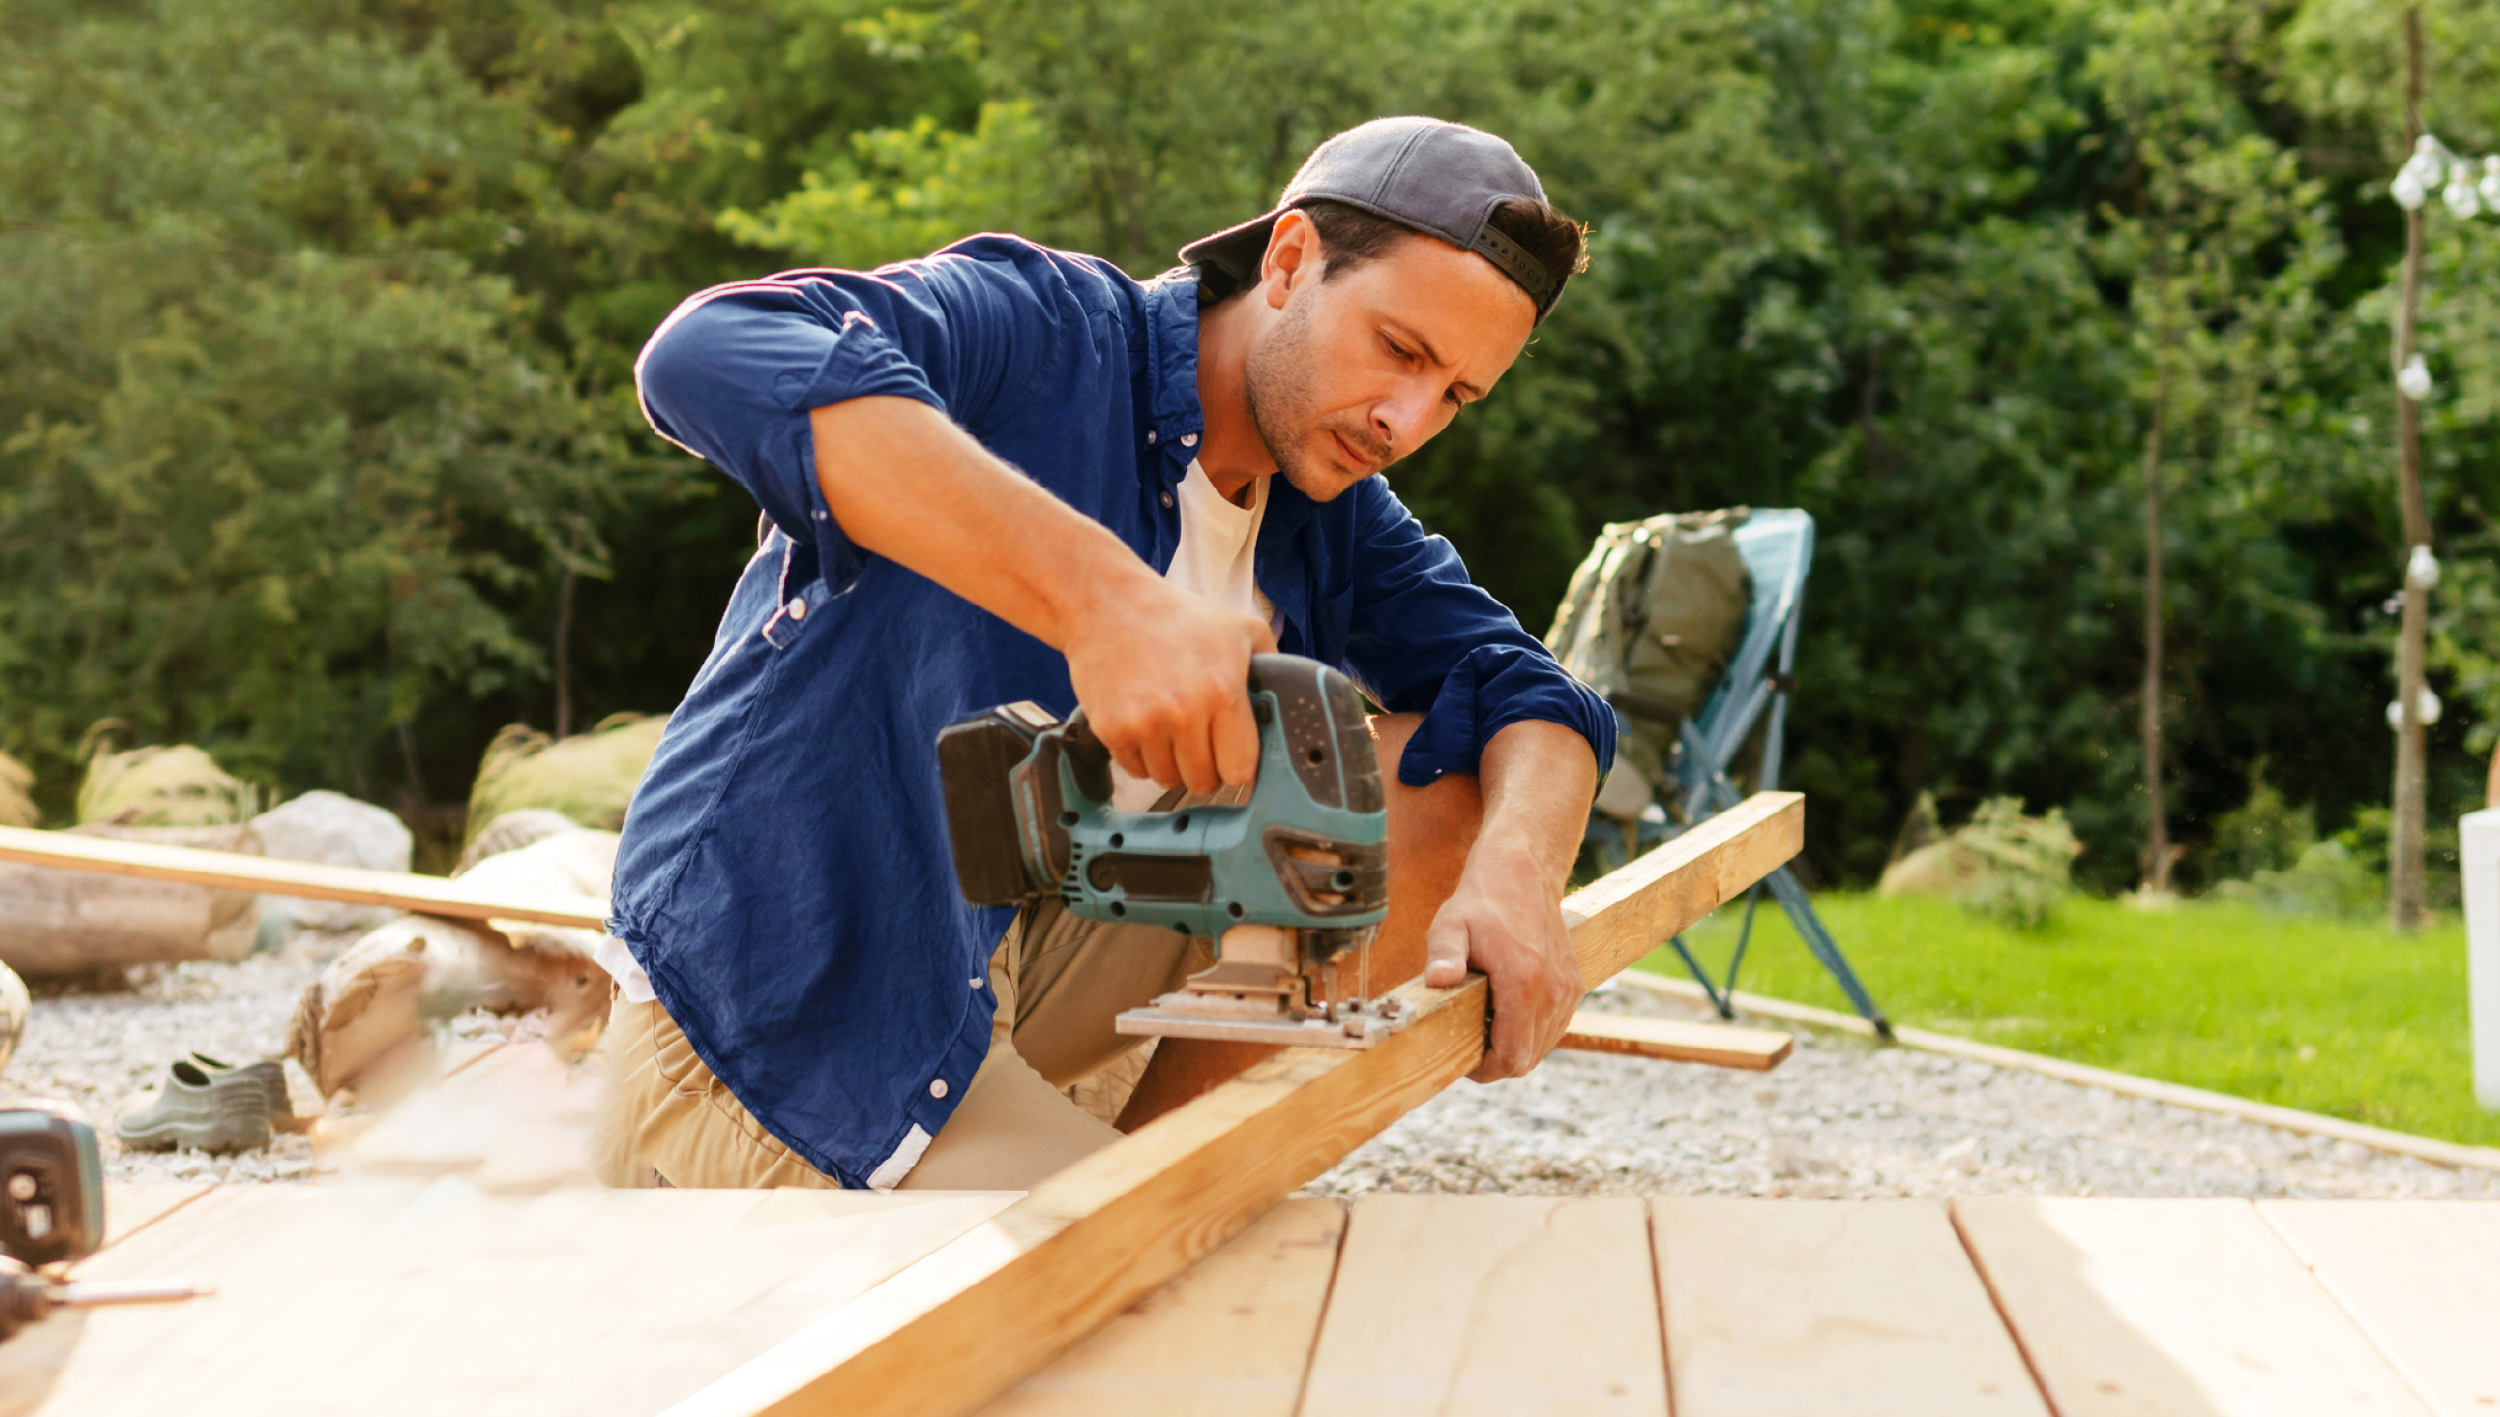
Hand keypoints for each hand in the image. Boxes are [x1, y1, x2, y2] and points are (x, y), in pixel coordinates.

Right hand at [1064, 577, 1277, 793]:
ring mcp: (1144, 724)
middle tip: (1201, 741)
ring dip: (1173, 764)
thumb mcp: (1242, 628)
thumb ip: (1274, 666)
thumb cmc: (1179, 617)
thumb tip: (1291, 700)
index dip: (1238, 765)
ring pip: (1167, 779)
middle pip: (1203, 781)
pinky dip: (1142, 758)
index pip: (1240, 769)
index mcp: (1222, 691)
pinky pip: (1135, 770)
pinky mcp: (1111, 729)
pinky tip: (1146, 728)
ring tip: (1172, 731)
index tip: (1232, 754)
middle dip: (1206, 767)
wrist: (1109, 604)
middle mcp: (1183, 712)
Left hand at [1420, 840, 1581, 1080]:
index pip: (1512, 1056)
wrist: (1523, 874)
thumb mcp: (1451, 924)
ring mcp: (1568, 990)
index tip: (1464, 1060)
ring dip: (1514, 1046)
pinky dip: (1530, 1032)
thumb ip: (1444, 955)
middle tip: (1468, 1042)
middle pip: (1527, 1059)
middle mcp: (1553, 991)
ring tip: (1485, 1023)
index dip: (1485, 1070)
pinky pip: (1553, 1029)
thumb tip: (1437, 979)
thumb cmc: (1481, 903)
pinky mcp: (1574, 986)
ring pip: (1542, 1047)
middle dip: (1496, 1062)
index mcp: (1523, 982)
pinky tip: (1506, 1012)